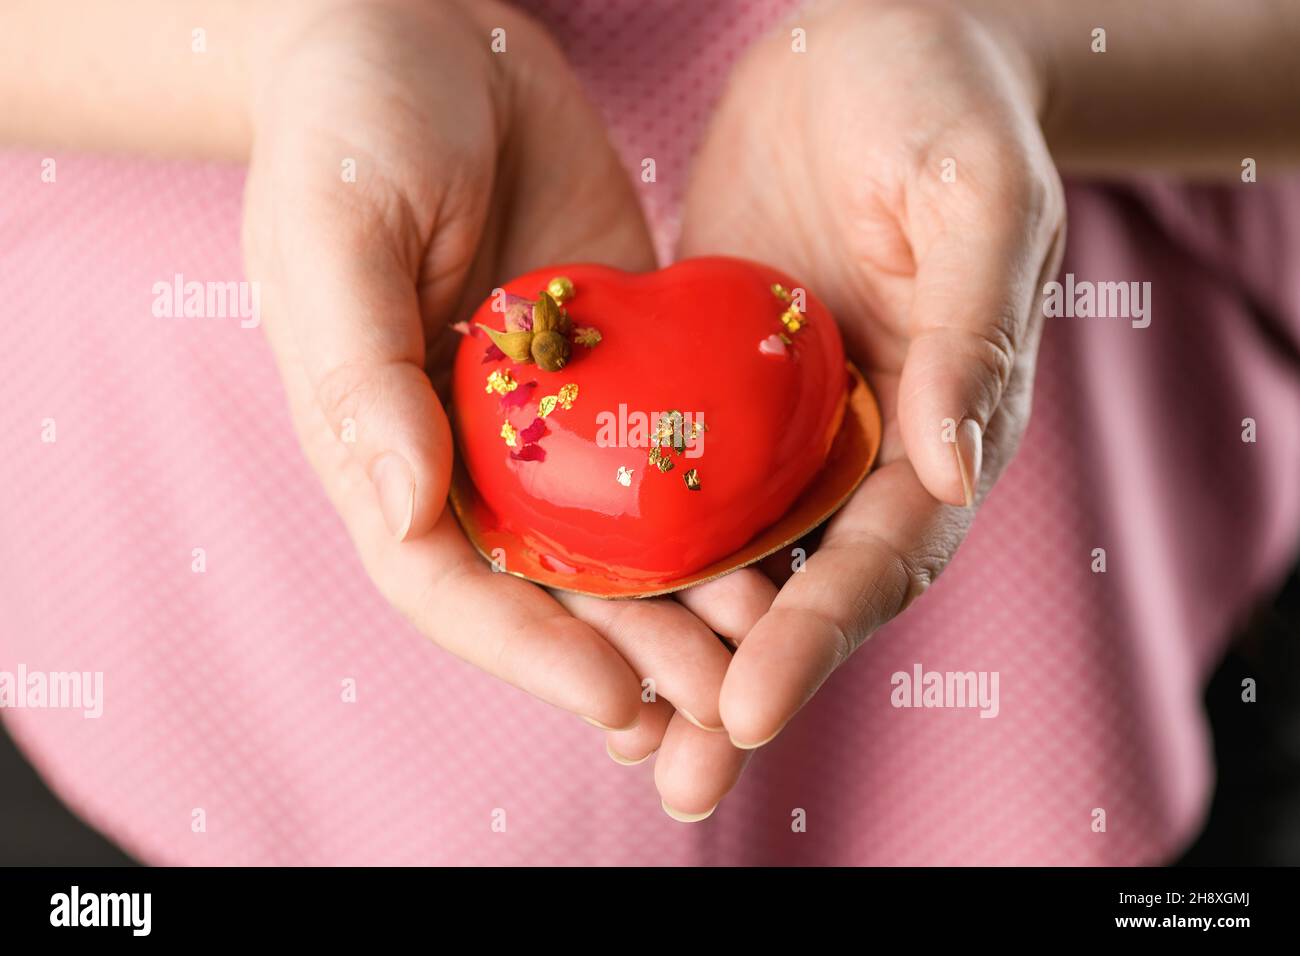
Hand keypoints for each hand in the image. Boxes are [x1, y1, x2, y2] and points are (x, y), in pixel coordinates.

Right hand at [242, 0, 770, 814]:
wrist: (429, 29)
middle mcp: (462, 446)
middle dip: (623, 659)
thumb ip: (356, 374)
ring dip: (681, 612)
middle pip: (541, 587)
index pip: (443, 579)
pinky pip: (663, 458)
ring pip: (612, 541)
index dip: (524, 650)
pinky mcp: (612, 365)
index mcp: (380, 439)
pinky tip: (774, 554)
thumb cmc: (350, 121)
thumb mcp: (331, 232)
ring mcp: (542, 413)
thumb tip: (402, 510)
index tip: (613, 696)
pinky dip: (711, 516)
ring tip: (757, 664)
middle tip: (711, 715)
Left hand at [680, 0, 1064, 752]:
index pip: (885, 553)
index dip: (823, 633)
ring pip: (737, 559)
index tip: (755, 708)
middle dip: (744, 686)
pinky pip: (679, 480)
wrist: (866, 44)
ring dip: (684, 650)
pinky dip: (641, 549)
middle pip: (808, 590)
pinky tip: (582, 599)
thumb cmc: (943, 103)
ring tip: (623, 737)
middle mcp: (868, 446)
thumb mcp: (979, 193)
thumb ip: (976, 327)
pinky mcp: (717, 387)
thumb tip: (951, 466)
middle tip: (676, 777)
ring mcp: (789, 424)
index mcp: (950, 421)